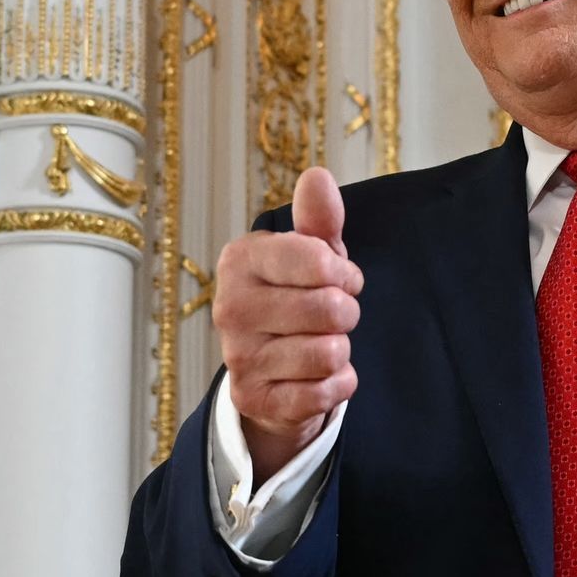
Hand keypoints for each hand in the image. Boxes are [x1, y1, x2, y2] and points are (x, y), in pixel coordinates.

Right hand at [213, 167, 363, 483]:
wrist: (270, 368)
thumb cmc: (296, 296)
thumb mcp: (311, 254)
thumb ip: (318, 218)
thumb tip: (316, 177)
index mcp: (240, 261)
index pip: (319, 262)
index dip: (345, 273)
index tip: (341, 278)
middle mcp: (230, 308)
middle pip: (331, 310)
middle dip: (346, 314)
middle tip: (333, 316)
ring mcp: (237, 357)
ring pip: (329, 354)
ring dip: (340, 351)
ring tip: (320, 344)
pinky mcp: (253, 400)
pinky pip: (324, 393)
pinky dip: (336, 385)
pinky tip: (317, 377)